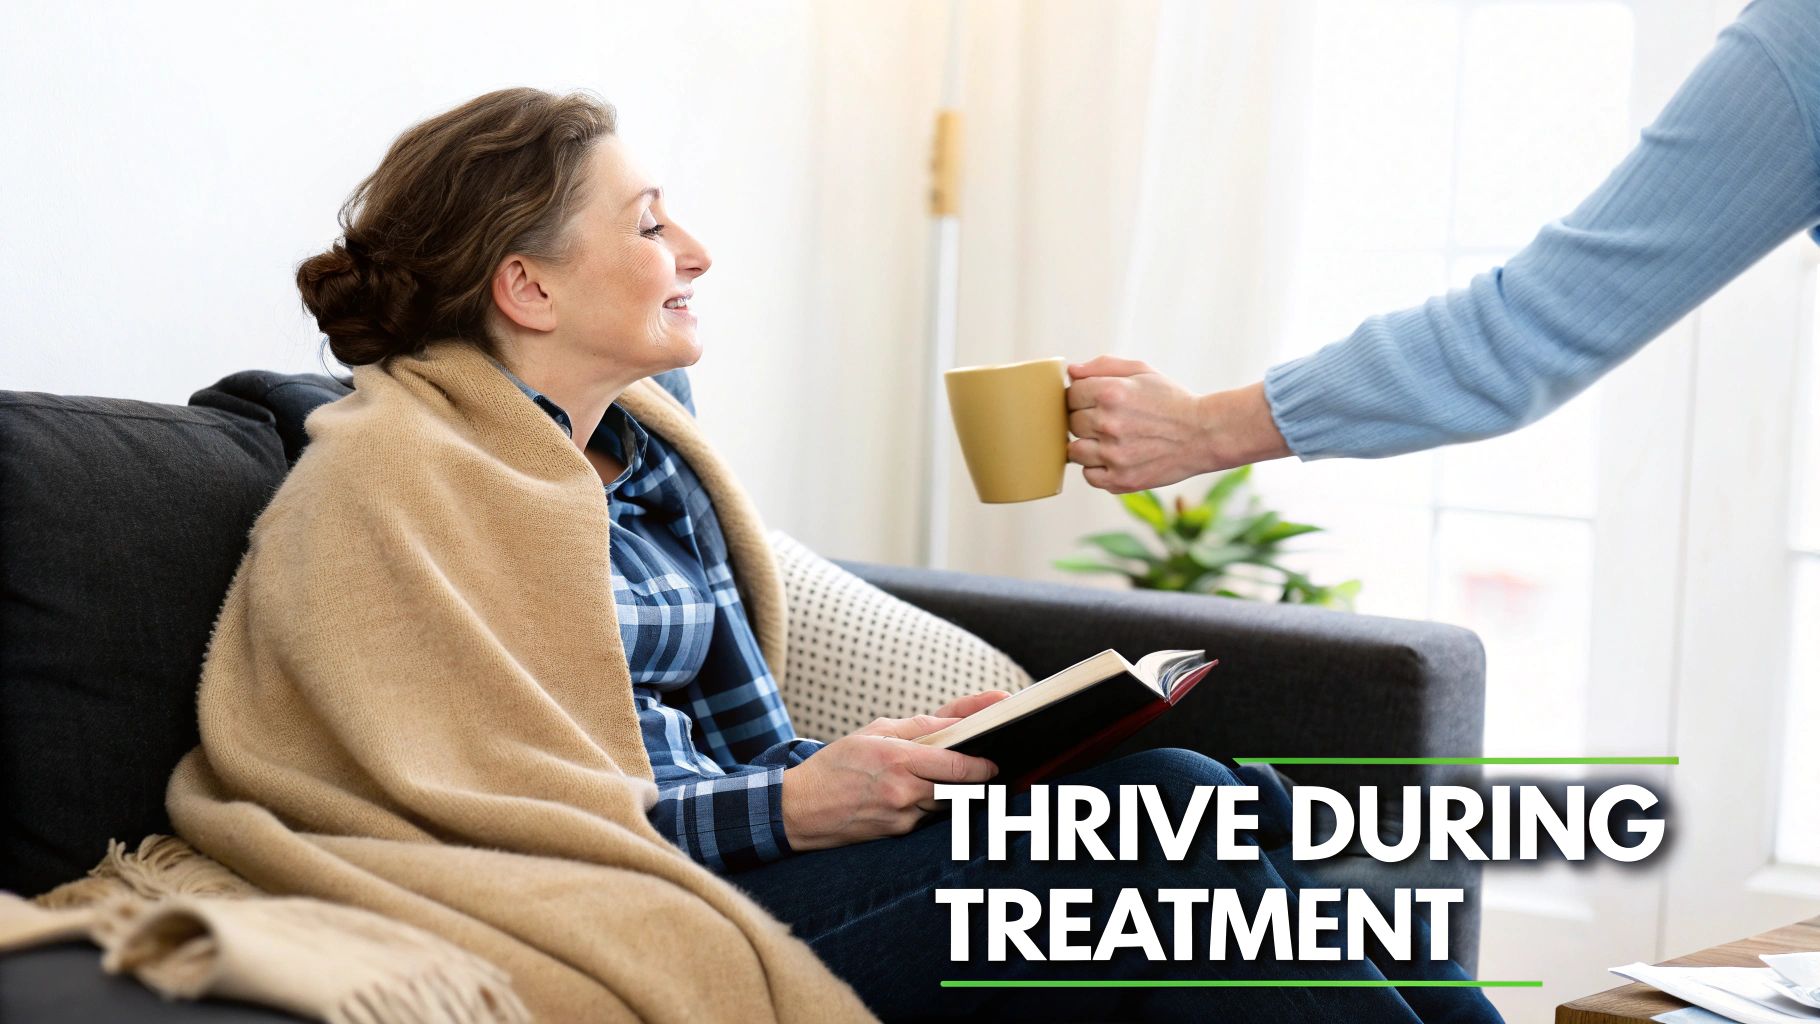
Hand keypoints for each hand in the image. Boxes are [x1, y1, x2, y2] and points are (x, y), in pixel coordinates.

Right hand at [781, 690, 1009, 851]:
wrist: (800, 809)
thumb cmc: (837, 764)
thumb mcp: (876, 732)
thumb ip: (922, 726)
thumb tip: (959, 721)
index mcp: (898, 760)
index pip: (956, 766)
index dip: (981, 767)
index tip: (994, 763)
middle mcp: (903, 792)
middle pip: (958, 789)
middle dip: (973, 780)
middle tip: (984, 770)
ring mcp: (901, 817)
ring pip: (944, 804)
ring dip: (950, 792)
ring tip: (937, 778)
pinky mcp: (897, 834)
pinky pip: (926, 817)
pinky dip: (928, 804)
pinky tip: (913, 795)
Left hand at [1066, 356, 1291, 491]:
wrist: (1204, 434)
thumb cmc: (1170, 400)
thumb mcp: (1142, 371)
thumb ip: (1103, 366)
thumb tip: (1070, 372)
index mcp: (1110, 393)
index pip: (1070, 395)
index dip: (1082, 397)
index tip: (1097, 401)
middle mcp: (1108, 424)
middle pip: (1071, 422)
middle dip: (1086, 419)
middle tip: (1110, 420)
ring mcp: (1113, 455)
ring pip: (1074, 451)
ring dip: (1088, 445)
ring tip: (1111, 440)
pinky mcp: (1120, 480)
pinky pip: (1089, 476)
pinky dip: (1097, 468)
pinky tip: (1115, 458)